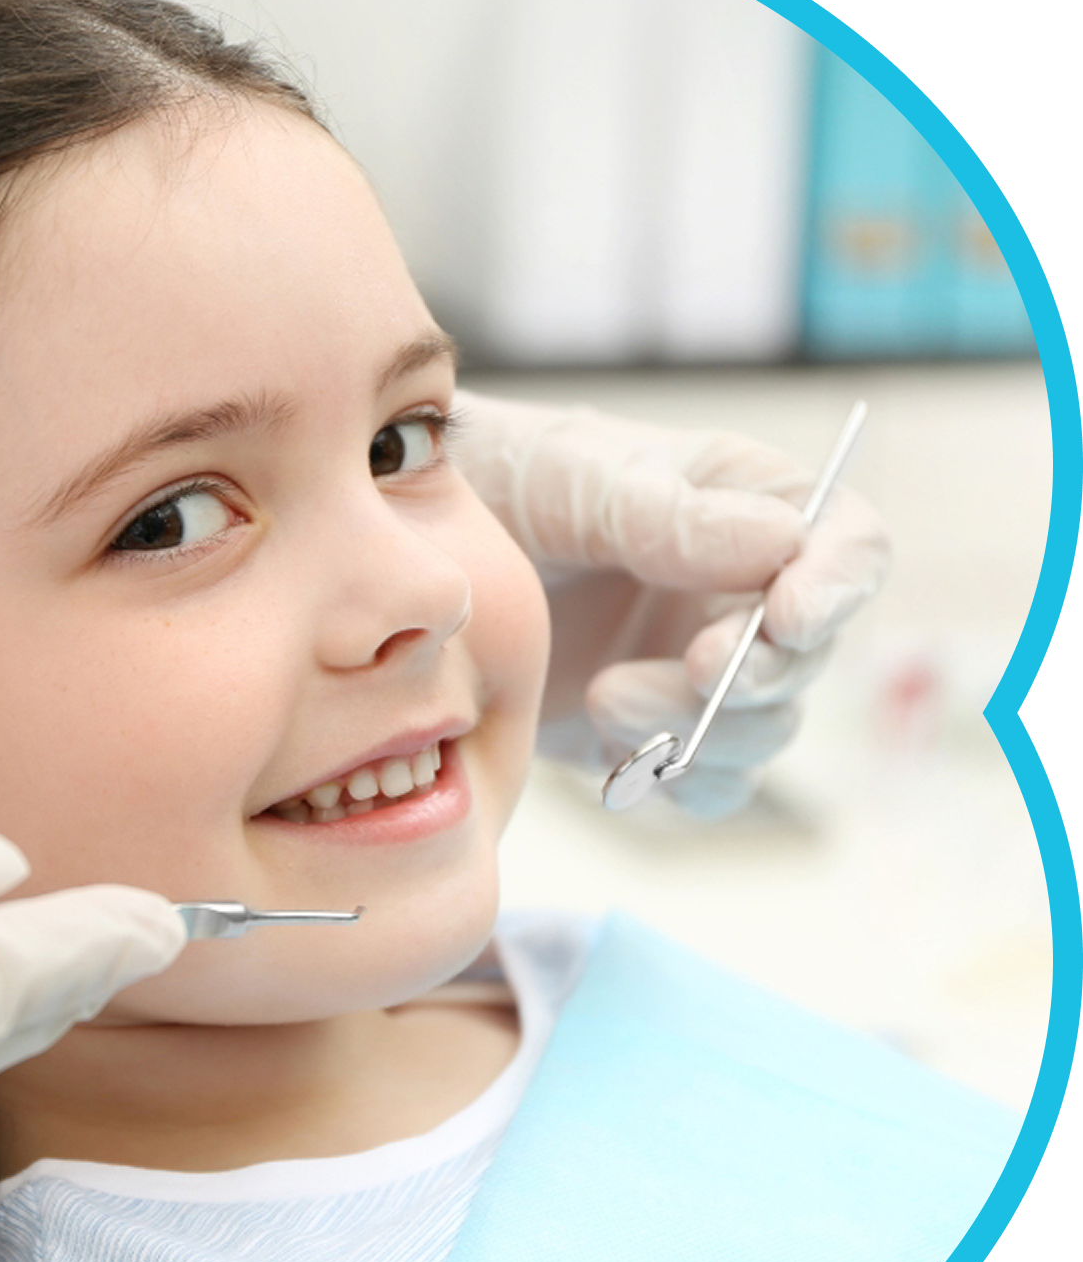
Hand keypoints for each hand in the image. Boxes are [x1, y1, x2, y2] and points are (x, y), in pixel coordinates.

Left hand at [454, 391, 890, 814]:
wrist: (413, 561)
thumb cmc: (501, 480)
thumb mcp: (574, 478)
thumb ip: (666, 516)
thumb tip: (785, 545)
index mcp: (749, 505)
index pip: (848, 546)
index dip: (835, 589)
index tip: (784, 620)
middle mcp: (741, 592)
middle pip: (808, 655)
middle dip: (755, 673)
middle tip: (691, 668)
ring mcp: (698, 667)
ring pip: (762, 731)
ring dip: (702, 730)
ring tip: (603, 697)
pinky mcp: (654, 731)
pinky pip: (704, 783)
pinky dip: (676, 782)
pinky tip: (616, 759)